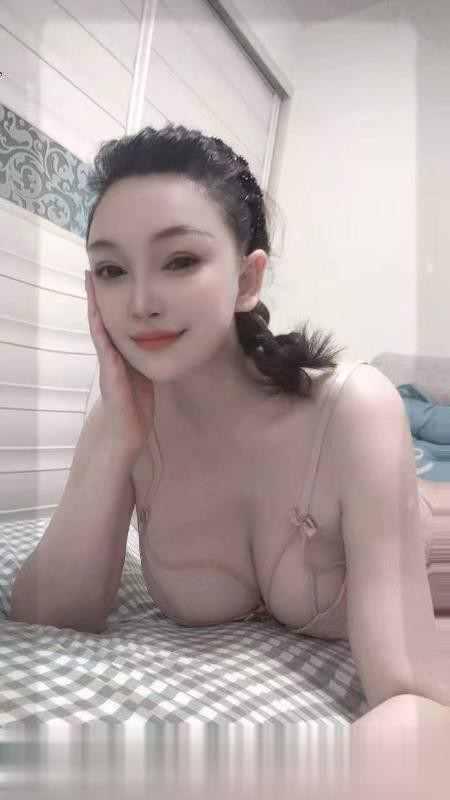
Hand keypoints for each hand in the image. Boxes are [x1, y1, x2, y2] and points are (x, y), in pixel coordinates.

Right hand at [85, 270, 154, 454]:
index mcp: (122, 352)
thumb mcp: (147, 373)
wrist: (128, 431)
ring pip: (98, 325)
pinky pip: (102, 343)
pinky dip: (98, 325)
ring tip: (90, 279)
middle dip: (99, 293)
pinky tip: (96, 310)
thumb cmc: (137, 405)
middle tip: (94, 267)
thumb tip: (164, 340)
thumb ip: (149, 356)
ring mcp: (108, 361)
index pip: (116, 320)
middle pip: (104, 317)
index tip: (113, 276)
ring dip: (93, 302)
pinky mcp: (109, 370)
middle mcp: (112, 353)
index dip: (113, 299)